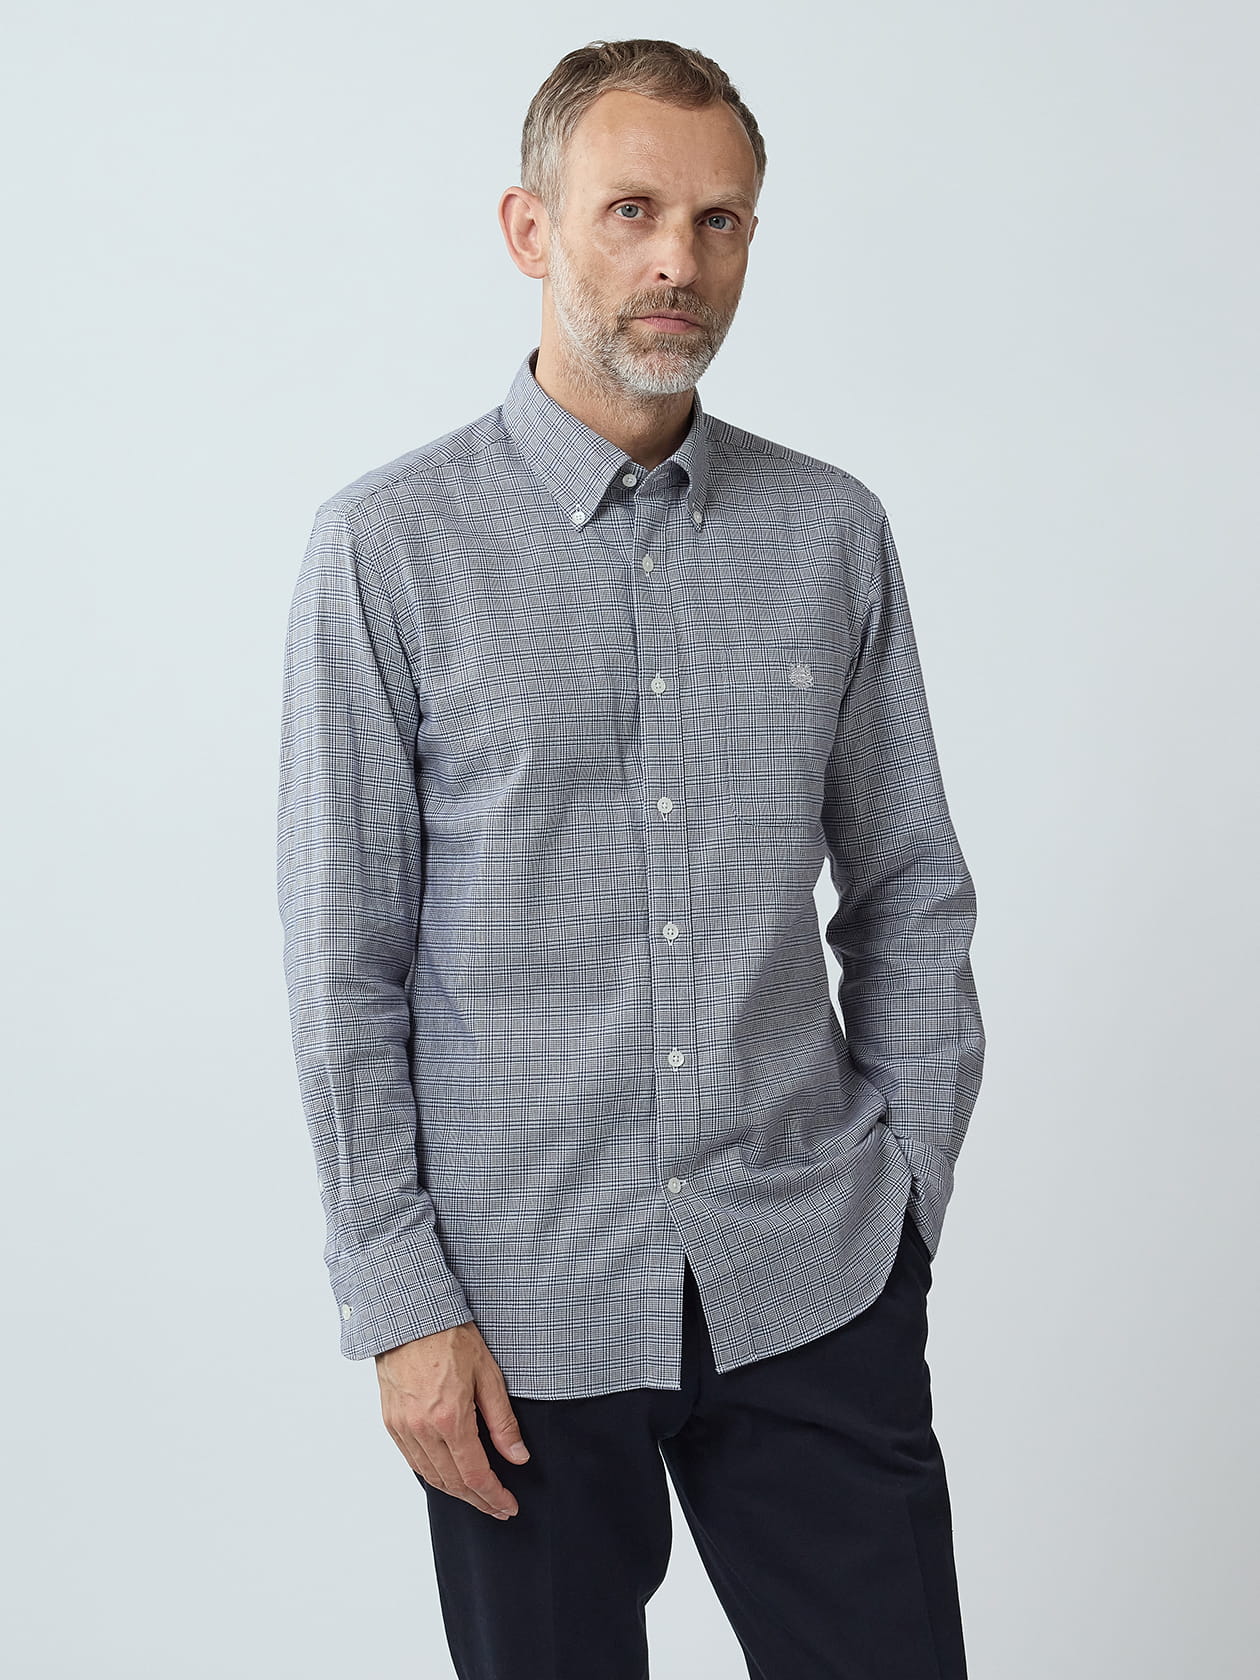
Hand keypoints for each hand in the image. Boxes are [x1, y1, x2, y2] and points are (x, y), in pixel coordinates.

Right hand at [376, 1320, 530, 1519]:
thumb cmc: (449, 1336)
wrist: (408, 1316)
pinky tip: (448, 1474)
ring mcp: (402, 1428)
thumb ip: (502, 1421)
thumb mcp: (488, 1374)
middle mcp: (422, 1429)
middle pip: (452, 1483)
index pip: (474, 1475)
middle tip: (498, 1507)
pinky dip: (432, 1474)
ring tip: (477, 1495)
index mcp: (449, 1418)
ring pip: (431, 1476)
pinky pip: (413, 1461)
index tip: (508, 1506)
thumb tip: (517, 1456)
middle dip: (478, 1500)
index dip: (493, 1496)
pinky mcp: (391, 1422)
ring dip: (455, 1492)